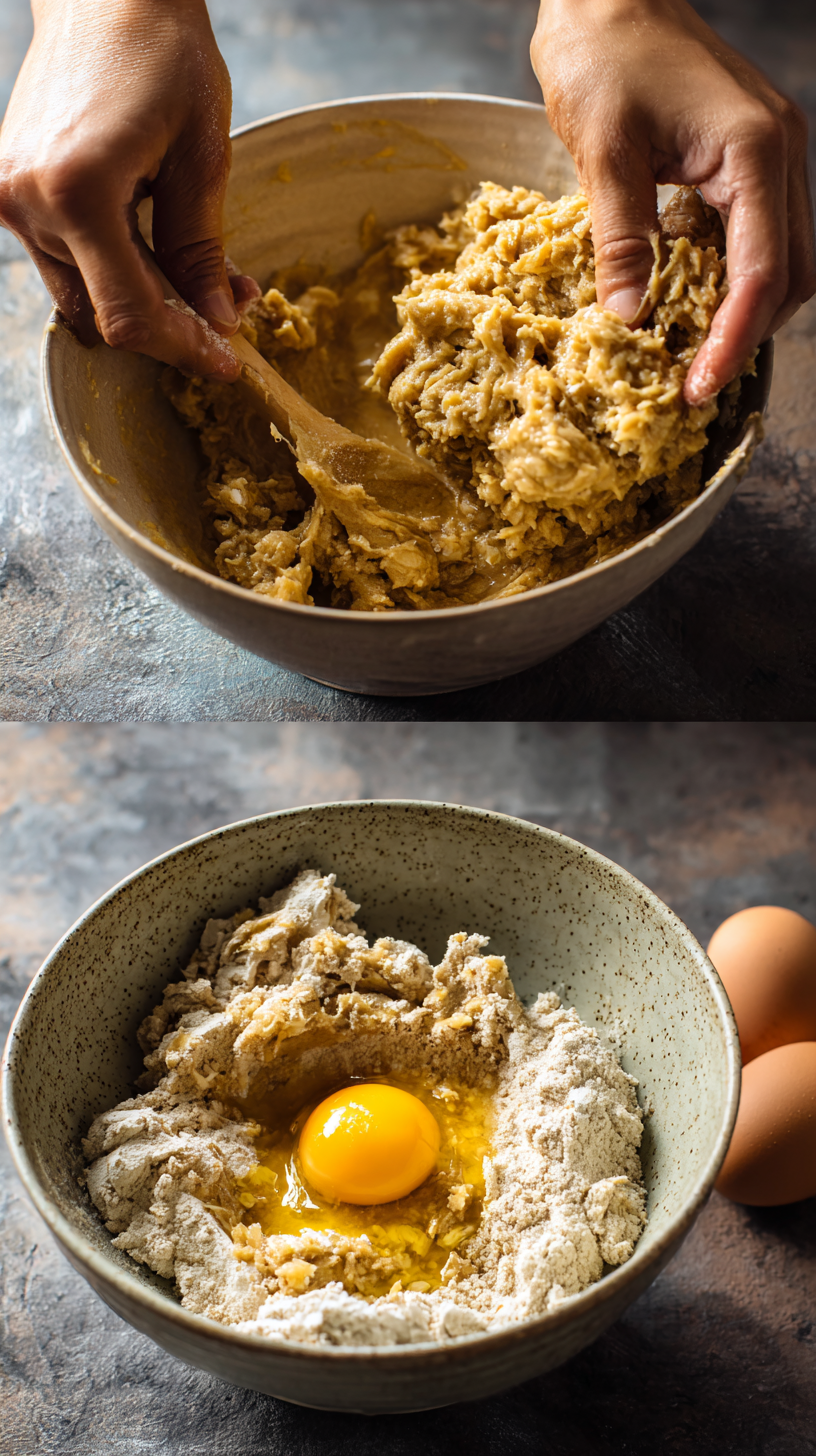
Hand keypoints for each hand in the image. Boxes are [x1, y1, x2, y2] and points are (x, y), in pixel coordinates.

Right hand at [0, 0, 255, 378]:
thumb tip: (216, 321)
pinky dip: (115, 266)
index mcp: (77, 190)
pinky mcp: (8, 189)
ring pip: (83, 291)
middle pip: (103, 311)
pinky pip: (64, 257)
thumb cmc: (162, 52)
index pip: (128, 314)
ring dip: (144, 296)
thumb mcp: (202, 155)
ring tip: (203, 271)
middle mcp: (28, 200)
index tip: (225, 361)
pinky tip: (158, 247)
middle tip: (228, 309)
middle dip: (171, 324)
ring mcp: (10, 195)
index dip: (182, 348)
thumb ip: (201, 247)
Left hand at [531, 0, 815, 403]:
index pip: (761, 273)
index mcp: (753, 151)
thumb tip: (627, 318)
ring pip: (787, 258)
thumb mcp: (603, 153)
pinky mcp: (752, 156)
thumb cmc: (603, 54)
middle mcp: (781, 152)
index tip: (697, 386)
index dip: (731, 339)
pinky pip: (762, 233)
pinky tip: (694, 301)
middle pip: (793, 274)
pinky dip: (736, 277)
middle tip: (695, 380)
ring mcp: (774, 152)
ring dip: (747, 310)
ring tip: (694, 350)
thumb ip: (621, 239)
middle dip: (747, 334)